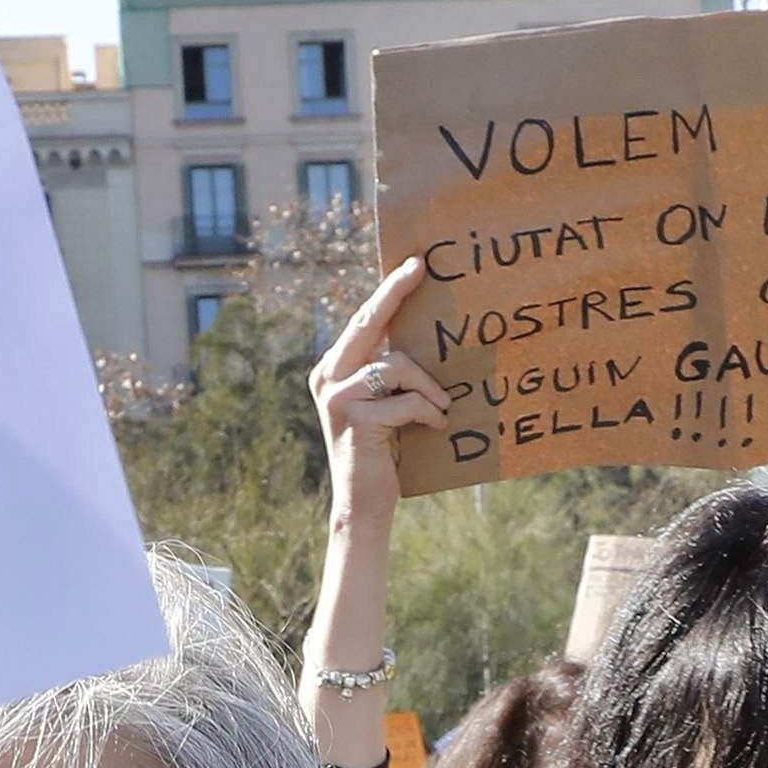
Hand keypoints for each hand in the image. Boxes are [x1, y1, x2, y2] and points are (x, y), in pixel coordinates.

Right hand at [316, 259, 442, 548]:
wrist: (363, 502)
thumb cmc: (384, 452)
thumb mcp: (384, 404)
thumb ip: (390, 373)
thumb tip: (424, 335)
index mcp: (333, 368)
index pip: (363, 321)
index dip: (388, 292)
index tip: (413, 265)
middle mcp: (327, 376)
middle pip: (367, 323)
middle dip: (394, 293)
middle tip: (419, 269)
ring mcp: (336, 395)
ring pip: (397, 365)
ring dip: (428, 388)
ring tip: (440, 408)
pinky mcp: (353, 417)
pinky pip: (406, 400)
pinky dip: (427, 412)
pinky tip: (435, 426)